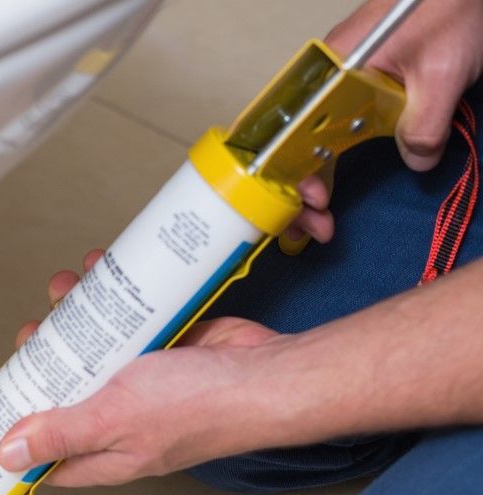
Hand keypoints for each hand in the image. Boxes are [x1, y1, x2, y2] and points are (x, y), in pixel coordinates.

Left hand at [0, 251, 287, 486]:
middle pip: (68, 394)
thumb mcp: (113, 419)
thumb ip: (60, 434)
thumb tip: (7, 453)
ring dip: (75, 318)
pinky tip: (101, 272)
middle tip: (32, 332)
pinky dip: (113, 300)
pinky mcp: (165, 350)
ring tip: (65, 290)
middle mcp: (122, 423)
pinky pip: (127, 325)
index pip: (49, 457)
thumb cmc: (199, 406)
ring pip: (95, 352)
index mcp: (106, 453)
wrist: (268, 372)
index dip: (18, 436)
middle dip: (45, 359)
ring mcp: (145, 386)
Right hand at [283, 0, 482, 242]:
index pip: (291, 127)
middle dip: (295, 189)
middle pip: (291, 141)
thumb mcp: (443, 73)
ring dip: (308, 184)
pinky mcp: (355, 91)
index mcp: (330, 69)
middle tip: (310, 226)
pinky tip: (326, 191)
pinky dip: (325, 166)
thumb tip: (415, 161)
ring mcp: (338, 85)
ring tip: (318, 218)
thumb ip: (424, 124)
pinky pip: (331, 133)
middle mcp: (325, 78)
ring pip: (307, 143)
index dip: (291, 170)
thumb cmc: (450, 7)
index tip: (310, 201)